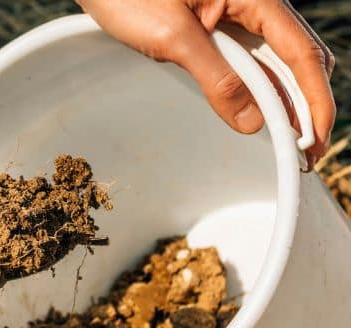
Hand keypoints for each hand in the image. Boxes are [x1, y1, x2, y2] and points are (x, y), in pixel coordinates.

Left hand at [77, 0, 334, 168]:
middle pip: (297, 59)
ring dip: (284, 101)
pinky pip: (249, 61)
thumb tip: (252, 121)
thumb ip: (216, 77)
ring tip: (288, 142)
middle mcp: (255, 4)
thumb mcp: (173, 37)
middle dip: (306, 105)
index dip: (314, 99)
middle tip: (305, 153)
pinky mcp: (218, 28)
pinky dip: (258, 90)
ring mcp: (238, 15)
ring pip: (276, 62)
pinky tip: (261, 115)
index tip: (315, 138)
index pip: (300, 52)